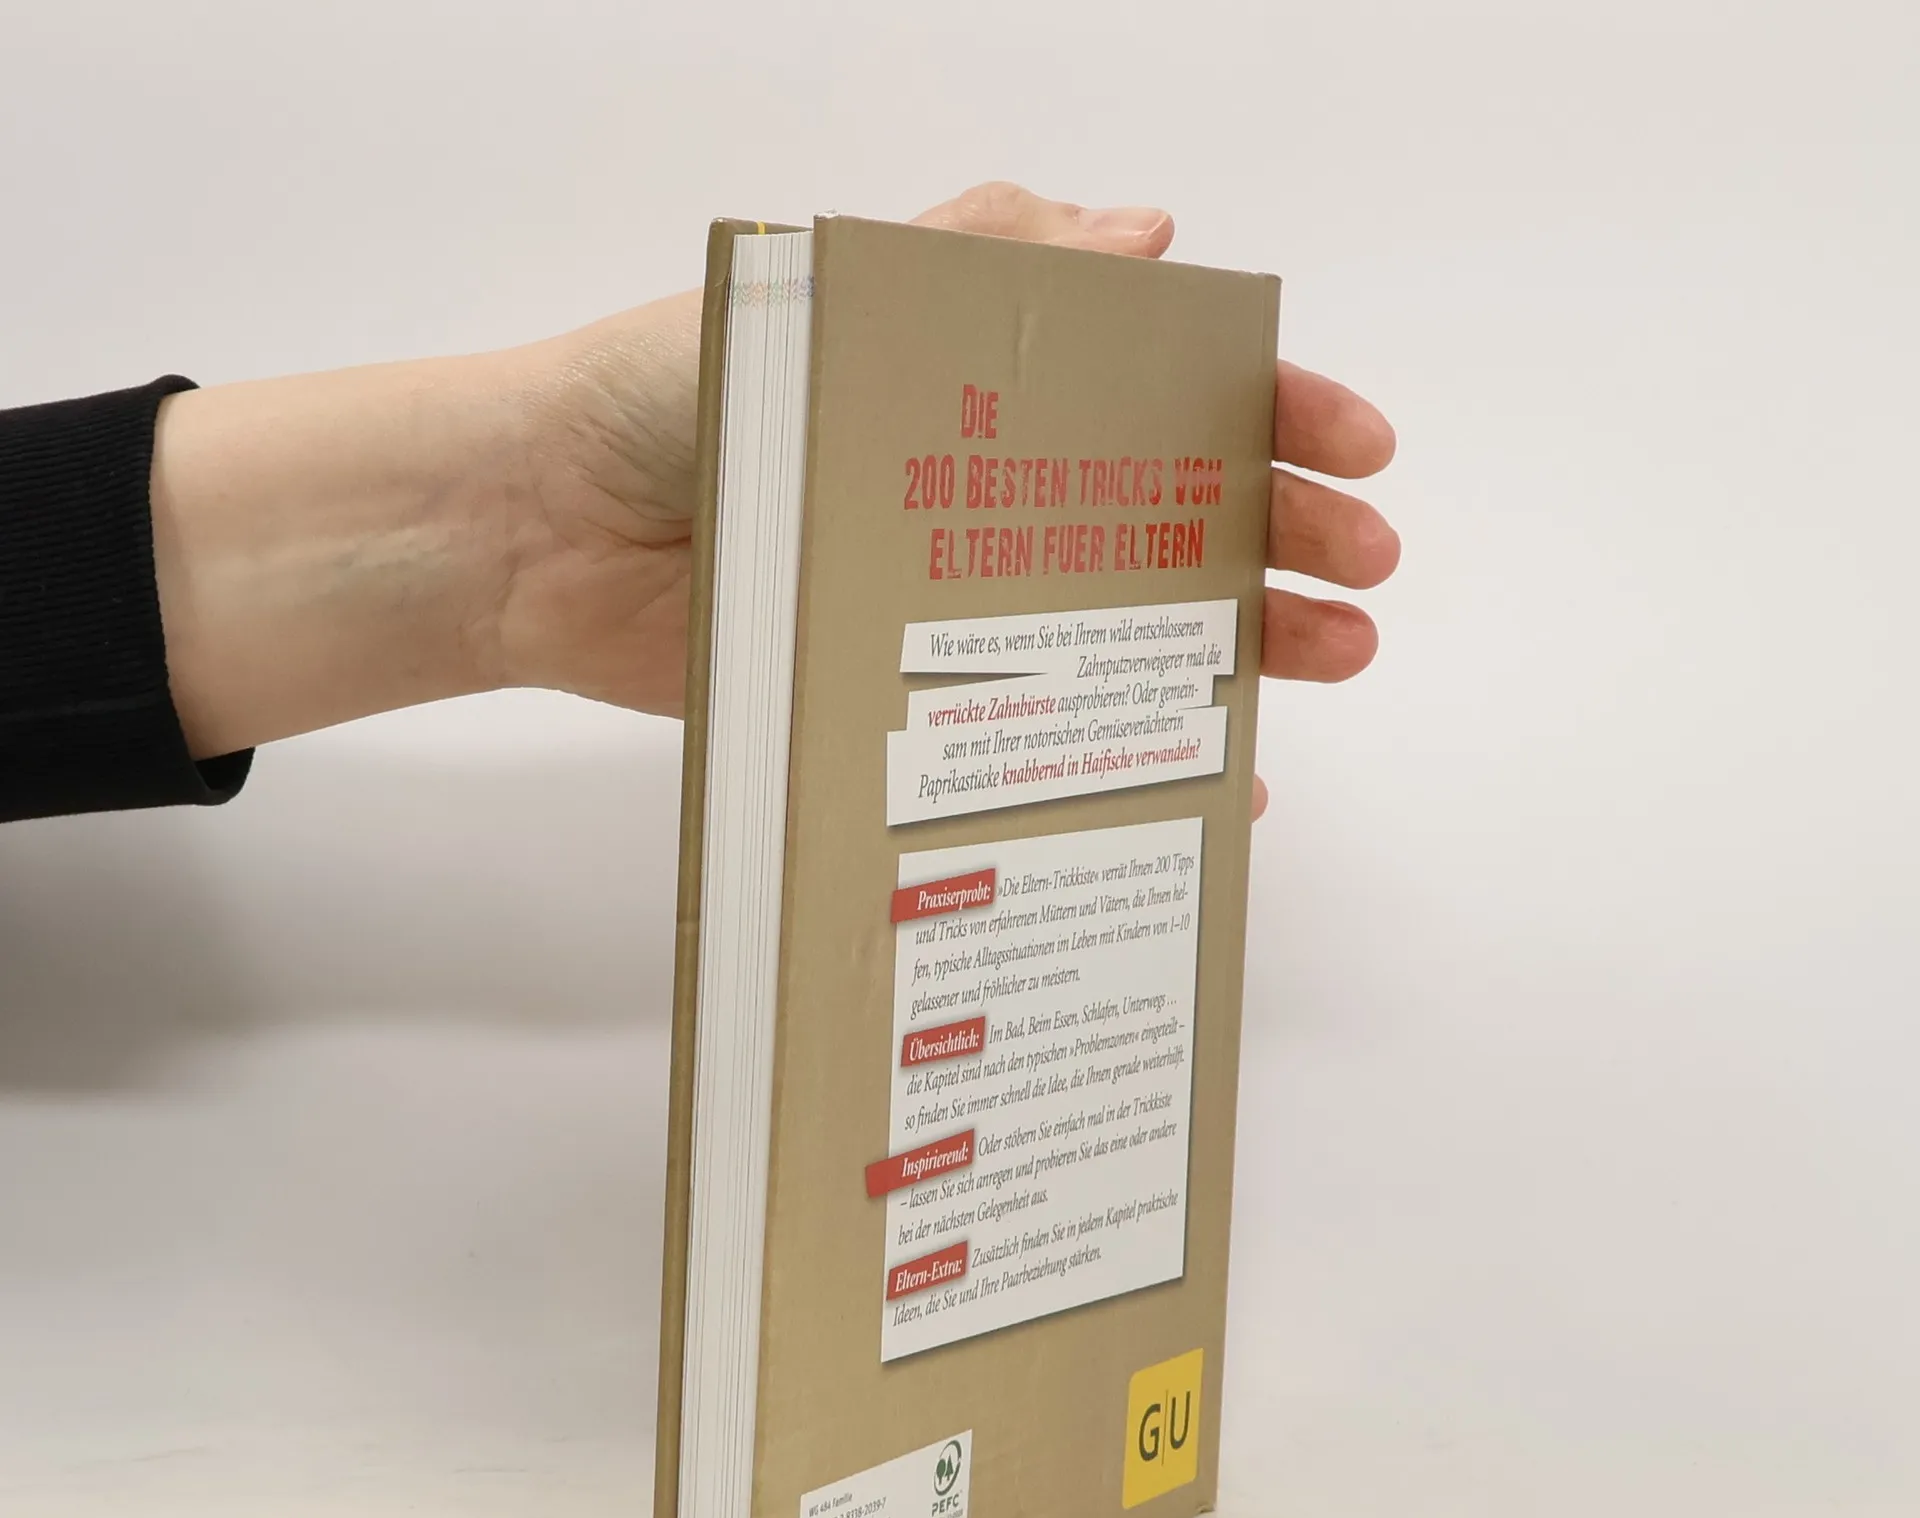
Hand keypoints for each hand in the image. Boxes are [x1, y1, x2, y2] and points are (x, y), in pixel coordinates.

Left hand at [501, 183, 1400, 806]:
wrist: (542, 532)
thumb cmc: (667, 393)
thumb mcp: (825, 293)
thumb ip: (977, 260)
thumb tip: (1147, 234)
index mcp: (991, 388)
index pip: (1166, 392)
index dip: (1271, 411)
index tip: (1353, 442)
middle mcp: (996, 498)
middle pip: (1179, 516)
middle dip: (1287, 533)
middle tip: (1362, 568)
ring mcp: (964, 605)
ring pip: (1137, 628)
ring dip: (1248, 644)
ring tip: (1333, 658)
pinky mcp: (916, 700)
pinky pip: (1047, 734)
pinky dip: (1136, 758)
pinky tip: (1216, 782)